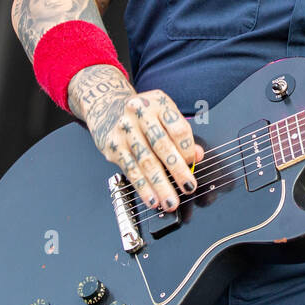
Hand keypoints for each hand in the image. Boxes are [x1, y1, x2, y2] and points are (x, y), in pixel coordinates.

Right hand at [76, 68, 204, 211]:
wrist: (107, 107)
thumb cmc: (144, 114)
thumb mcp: (165, 115)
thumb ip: (181, 134)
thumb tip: (197, 155)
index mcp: (158, 103)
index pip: (178, 129)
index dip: (187, 149)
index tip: (193, 164)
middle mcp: (139, 114)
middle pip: (161, 146)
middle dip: (177, 170)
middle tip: (188, 187)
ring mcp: (124, 131)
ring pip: (145, 161)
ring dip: (159, 185)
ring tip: (170, 201)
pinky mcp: (113, 147)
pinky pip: (130, 170)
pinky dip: (142, 187)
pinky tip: (152, 199)